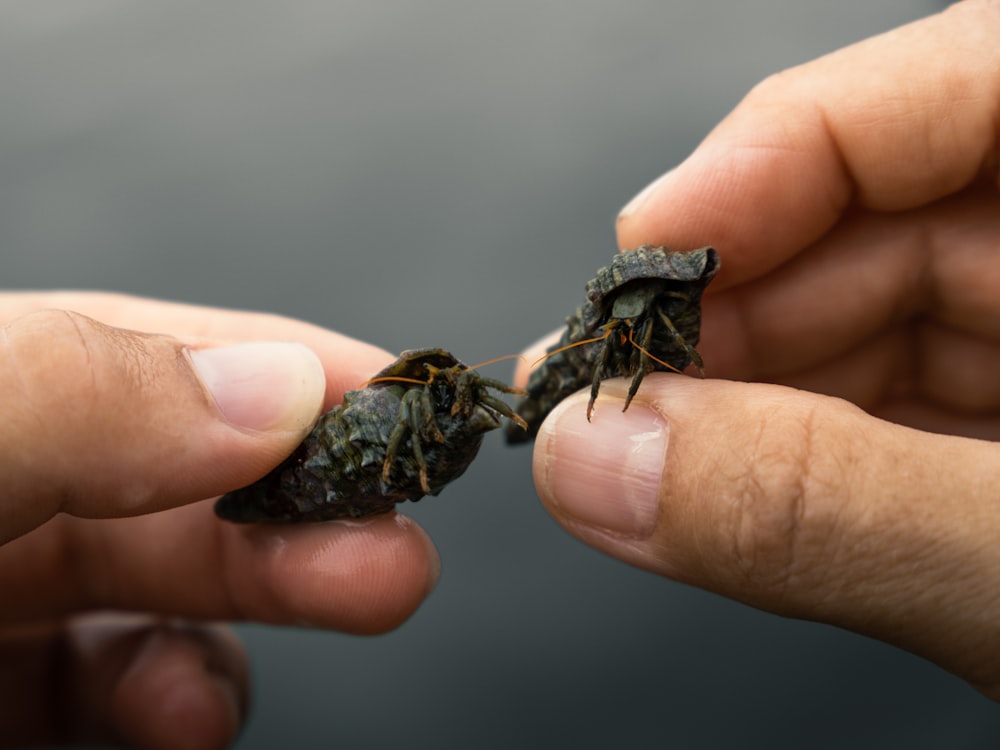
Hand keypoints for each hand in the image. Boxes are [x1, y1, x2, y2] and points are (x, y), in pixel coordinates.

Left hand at [0, 293, 438, 747]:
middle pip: (190, 475)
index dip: (287, 368)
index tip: (399, 400)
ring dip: (278, 595)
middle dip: (316, 500)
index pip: (159, 350)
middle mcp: (7, 481)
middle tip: (404, 536)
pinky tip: (196, 711)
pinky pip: (116, 689)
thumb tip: (283, 384)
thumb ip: (85, 399)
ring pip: (172, 583)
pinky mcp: (2, 700)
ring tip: (356, 601)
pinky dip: (183, 696)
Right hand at [519, 1, 999, 697]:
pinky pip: (877, 415)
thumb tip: (604, 462)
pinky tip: (720, 490)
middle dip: (727, 310)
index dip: (780, 152)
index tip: (647, 249)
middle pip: (881, 220)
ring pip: (859, 328)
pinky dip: (786, 456)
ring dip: (735, 395)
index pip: (963, 87)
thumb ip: (828, 510)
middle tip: (610, 393)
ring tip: (637, 456)